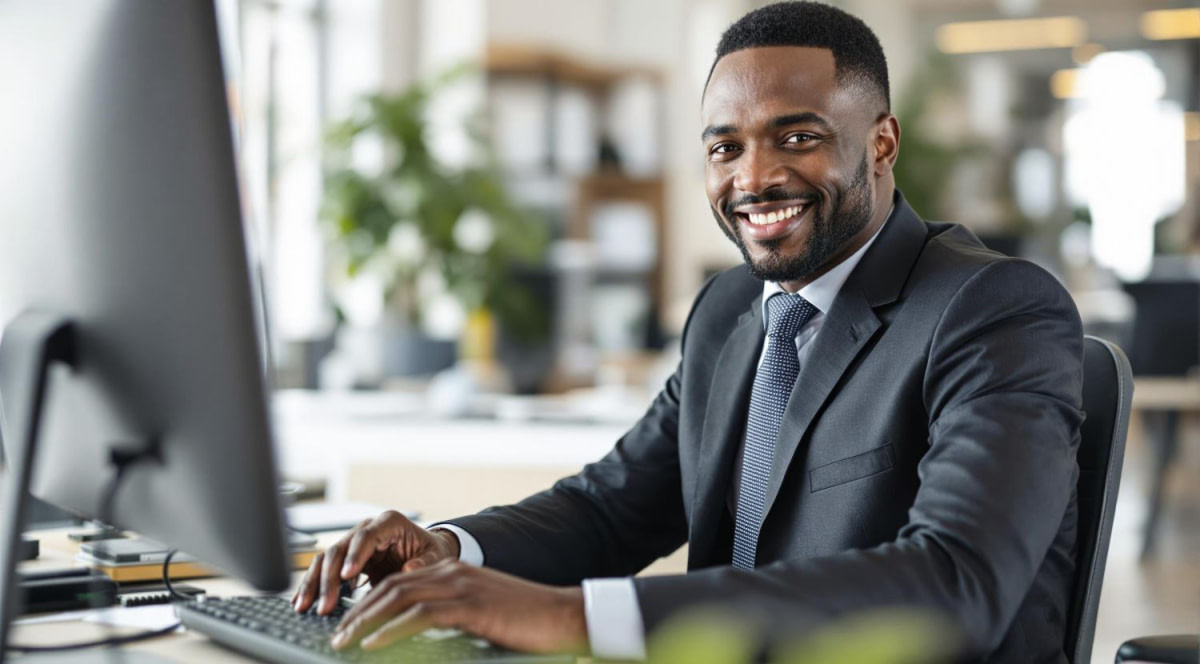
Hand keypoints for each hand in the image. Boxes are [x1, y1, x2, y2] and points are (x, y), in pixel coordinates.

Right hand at [291, 510, 459, 614]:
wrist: (425, 551)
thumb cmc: (429, 551)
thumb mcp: (435, 556)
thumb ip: (424, 563)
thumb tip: (409, 569)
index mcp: (389, 522)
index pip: (366, 535)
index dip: (355, 554)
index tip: (347, 575)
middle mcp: (367, 529)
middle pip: (340, 548)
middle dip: (329, 578)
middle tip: (325, 604)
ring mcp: (353, 543)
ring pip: (325, 559)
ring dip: (314, 583)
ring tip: (304, 606)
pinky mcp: (345, 559)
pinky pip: (324, 570)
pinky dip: (313, 586)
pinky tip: (302, 601)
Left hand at [330, 560, 586, 654]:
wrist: (562, 615)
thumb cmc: (525, 622)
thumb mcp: (480, 616)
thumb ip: (450, 619)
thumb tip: (417, 640)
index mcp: (453, 573)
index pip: (398, 583)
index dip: (368, 604)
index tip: (348, 626)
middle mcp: (453, 574)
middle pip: (391, 588)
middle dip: (358, 613)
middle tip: (336, 636)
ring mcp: (461, 587)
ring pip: (399, 598)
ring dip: (366, 622)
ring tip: (344, 642)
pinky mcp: (470, 605)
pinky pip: (421, 616)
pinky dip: (392, 631)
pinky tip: (373, 645)